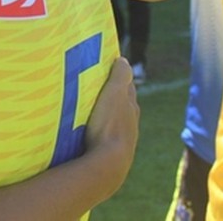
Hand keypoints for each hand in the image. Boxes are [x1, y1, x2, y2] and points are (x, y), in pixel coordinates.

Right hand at [84, 57, 139, 194]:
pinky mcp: (113, 152)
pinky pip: (107, 135)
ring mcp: (123, 138)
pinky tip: (91, 131)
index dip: (119, 77)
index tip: (108, 69)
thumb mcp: (114, 94)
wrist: (109, 164)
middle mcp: (131, 121)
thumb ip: (120, 76)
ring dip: (106, 115)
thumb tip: (123, 60)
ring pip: (116, 121)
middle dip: (112, 96)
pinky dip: (102, 130)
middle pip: (122, 104)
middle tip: (96, 88)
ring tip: (90, 110)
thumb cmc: (110, 125)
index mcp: (131, 105)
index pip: (127, 86)